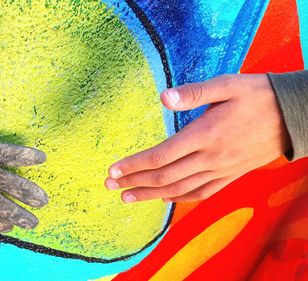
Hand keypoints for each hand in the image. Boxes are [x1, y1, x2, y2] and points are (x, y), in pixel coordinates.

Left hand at [105, 74, 290, 202]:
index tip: (113, 170)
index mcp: (205, 134)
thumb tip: (163, 97)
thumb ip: (193, 93)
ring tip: (126, 197)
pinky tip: (164, 199)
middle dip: (134, 182)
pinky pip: (201, 194)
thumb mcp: (227, 84)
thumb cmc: (258, 95)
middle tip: (109, 186)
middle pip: (164, 176)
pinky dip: (179, 198)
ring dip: (150, 195)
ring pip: (179, 189)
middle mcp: (211, 157)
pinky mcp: (230, 176)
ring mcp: (221, 170)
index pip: (162, 156)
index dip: (134, 165)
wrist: (294, 115)